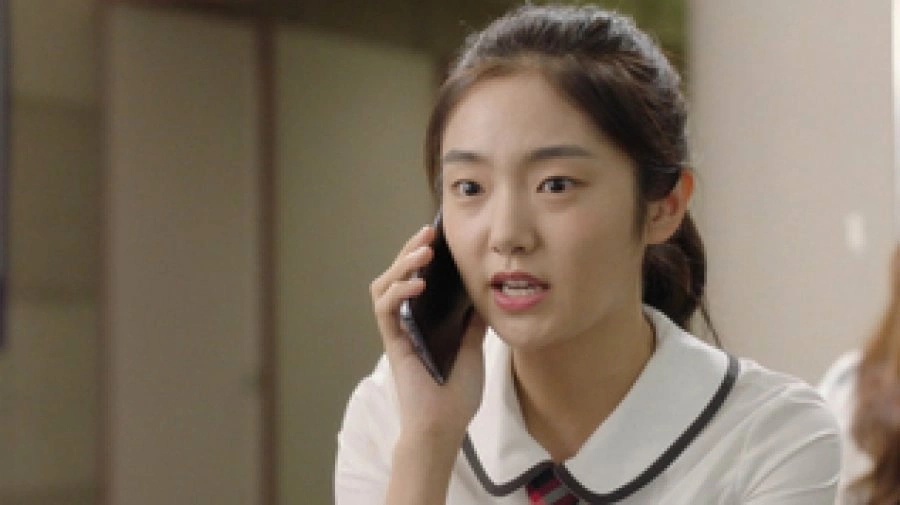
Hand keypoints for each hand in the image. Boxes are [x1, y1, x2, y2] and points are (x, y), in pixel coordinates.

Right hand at [370, 225, 487, 442]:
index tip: (440, 234)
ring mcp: (397, 331)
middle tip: (429, 232)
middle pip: (397, 274)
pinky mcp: (393, 342)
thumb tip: (484, 293)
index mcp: (424, 320)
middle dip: (411, 250)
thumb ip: (473, 321)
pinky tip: (418, 283)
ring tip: (423, 251)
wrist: (446, 425)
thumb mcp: (474, 347)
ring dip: (402, 264)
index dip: (423, 254)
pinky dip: (398, 291)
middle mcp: (407, 321)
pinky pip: (386, 310)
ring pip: (384, 286)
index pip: (417, 277)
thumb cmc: (457, 393)